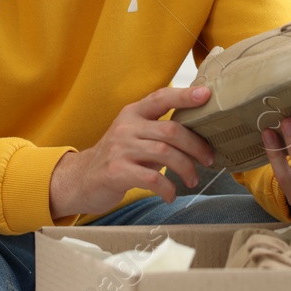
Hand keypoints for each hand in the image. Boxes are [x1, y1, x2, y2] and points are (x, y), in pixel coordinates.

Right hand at [49, 86, 217, 218]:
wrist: (81, 179)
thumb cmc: (117, 158)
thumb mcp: (135, 137)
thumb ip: (159, 132)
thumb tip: (199, 134)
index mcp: (133, 113)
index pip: (161, 97)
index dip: (185, 95)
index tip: (206, 95)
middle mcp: (126, 127)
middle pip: (170, 130)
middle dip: (196, 146)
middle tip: (209, 160)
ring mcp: (120, 149)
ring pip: (165, 153)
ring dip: (186, 168)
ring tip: (193, 180)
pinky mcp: (116, 171)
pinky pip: (152, 178)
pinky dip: (167, 188)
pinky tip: (170, 195)